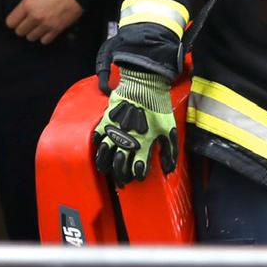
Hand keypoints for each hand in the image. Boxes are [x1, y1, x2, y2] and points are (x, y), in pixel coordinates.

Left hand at [5, 0, 83, 44]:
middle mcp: (34, 17)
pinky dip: (44, 37)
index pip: (10, 22)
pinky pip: (45, 40)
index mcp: (27, 5)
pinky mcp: (57, 29)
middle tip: (26, 22)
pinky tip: (45, 30)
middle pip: (20, 32)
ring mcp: (46, 25)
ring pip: (31, 38)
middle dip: (22, 27)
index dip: (12, 20)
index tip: (16, 18)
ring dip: (32, 33)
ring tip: (35, 27)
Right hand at [91, 70, 179, 187]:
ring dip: (105, 164)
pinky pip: (97, 137)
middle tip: (122, 180)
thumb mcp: (169, 129)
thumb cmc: (158, 107)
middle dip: (120, 176)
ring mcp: (114, 131)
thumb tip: (169, 169)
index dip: (137, 175)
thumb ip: (170, 151)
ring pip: (104, 155)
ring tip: (106, 169)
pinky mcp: (106, 121)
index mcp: (144, 144)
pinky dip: (97, 145)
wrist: (144, 85)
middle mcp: (127, 141)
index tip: (137, 177)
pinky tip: (99, 149)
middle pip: (119, 165)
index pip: (137, 168)